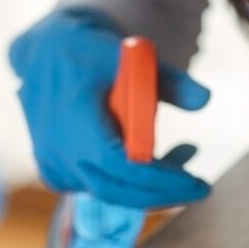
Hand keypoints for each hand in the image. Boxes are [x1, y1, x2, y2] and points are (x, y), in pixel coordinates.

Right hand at [9, 7, 210, 208]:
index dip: (162, 182)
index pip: (122, 168)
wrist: (43, 53)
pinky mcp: (56, 174)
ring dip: (150, 183)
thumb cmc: (91, 53)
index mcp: (75, 123)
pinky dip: (128, 181)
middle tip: (198, 188)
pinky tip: (153, 157)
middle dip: (162, 194)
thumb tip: (205, 100)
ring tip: (186, 152)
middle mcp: (59, 153)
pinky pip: (98, 187)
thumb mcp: (134, 58)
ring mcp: (53, 168)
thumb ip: (170, 81)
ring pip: (111, 192)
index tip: (197, 184)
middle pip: (117, 192)